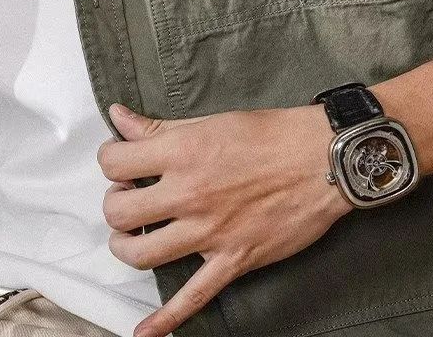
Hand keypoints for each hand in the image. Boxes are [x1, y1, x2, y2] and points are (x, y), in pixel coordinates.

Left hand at [98, 103, 353, 336]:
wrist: (322, 159)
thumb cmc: (268, 134)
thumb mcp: (207, 121)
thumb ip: (156, 127)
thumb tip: (117, 116)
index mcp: (181, 153)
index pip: (114, 163)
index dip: (110, 160)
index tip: (121, 162)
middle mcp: (189, 194)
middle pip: (119, 211)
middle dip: (115, 203)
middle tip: (129, 196)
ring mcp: (210, 232)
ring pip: (141, 254)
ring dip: (126, 246)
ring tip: (133, 235)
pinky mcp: (233, 260)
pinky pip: (193, 297)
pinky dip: (166, 320)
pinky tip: (145, 333)